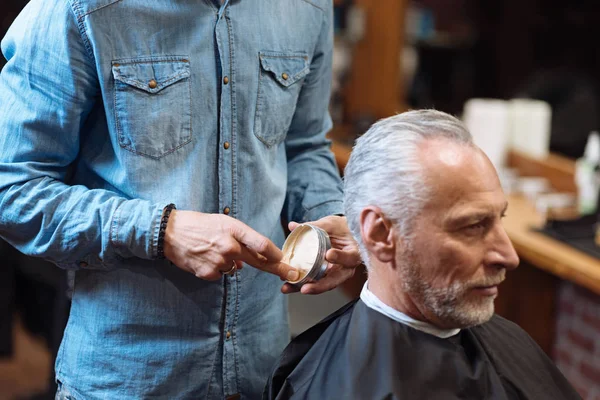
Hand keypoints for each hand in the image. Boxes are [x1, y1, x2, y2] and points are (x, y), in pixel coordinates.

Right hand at [164, 210, 299, 280]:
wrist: (169, 232)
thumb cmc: (198, 224)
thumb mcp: (222, 222)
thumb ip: (240, 238)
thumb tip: (246, 261)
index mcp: (234, 229)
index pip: (261, 244)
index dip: (276, 254)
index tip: (286, 260)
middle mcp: (229, 246)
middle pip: (259, 261)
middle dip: (277, 268)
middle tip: (291, 273)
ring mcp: (219, 261)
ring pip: (235, 268)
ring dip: (229, 263)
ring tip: (212, 250)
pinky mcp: (208, 273)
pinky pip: (220, 275)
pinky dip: (215, 269)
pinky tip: (204, 258)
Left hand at [281, 215, 361, 294]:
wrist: (347, 236)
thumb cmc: (342, 228)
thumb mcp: (332, 224)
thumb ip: (315, 225)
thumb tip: (292, 226)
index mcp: (354, 253)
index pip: (349, 257)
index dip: (340, 257)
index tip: (329, 254)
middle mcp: (346, 268)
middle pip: (334, 280)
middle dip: (318, 286)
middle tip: (304, 288)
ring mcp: (336, 274)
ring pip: (323, 284)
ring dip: (305, 288)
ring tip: (288, 288)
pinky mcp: (326, 276)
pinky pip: (315, 282)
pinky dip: (301, 284)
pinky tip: (288, 284)